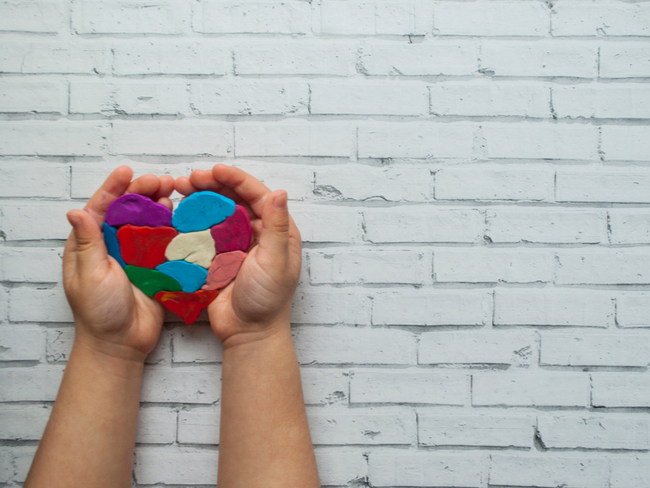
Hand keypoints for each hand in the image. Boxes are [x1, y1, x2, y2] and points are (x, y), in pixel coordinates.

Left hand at [62, 166, 174, 360]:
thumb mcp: (89, 275)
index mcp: (90, 245)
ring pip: (148, 222)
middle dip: (143, 192)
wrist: (121, 343)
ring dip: (160, 206)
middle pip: (128, 211)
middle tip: (161, 181)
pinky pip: (164, 243)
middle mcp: (113, 246)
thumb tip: (76, 211)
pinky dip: (173, 228)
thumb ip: (87, 243)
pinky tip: (182, 216)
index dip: (113, 188)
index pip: (101, 209)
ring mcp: (135, 256)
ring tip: (173, 192)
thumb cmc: (98, 312)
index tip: (127, 172)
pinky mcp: (154, 267)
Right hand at [175, 165, 301, 345]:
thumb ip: (276, 226)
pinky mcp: (218, 257)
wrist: (248, 333)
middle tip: (189, 179)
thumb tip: (279, 192)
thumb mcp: (275, 261)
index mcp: (277, 231)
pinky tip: (176, 212)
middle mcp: (257, 233)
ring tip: (179, 189)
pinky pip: (204, 232)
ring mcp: (236, 245)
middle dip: (212, 185)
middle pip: (234, 199)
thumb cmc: (268, 299)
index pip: (257, 195)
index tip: (214, 170)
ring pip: (217, 212)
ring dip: (199, 199)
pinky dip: (191, 220)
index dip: (236, 179)